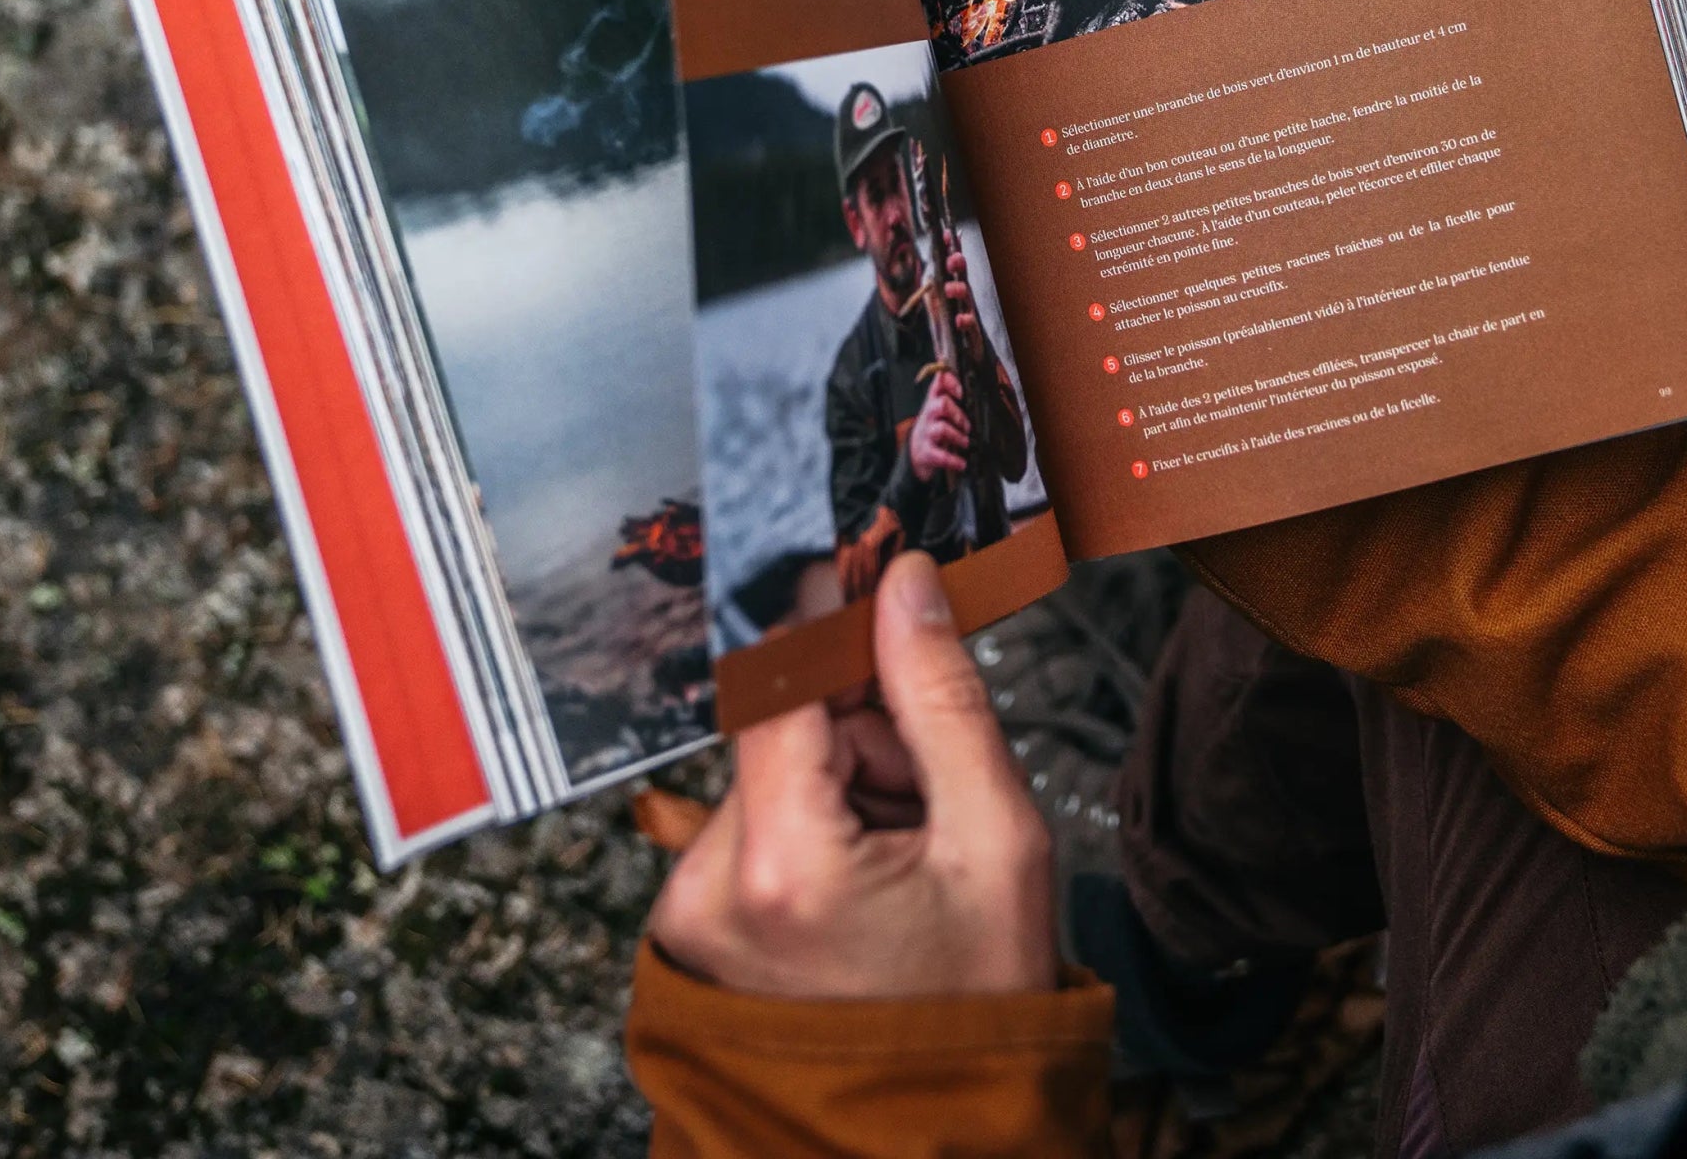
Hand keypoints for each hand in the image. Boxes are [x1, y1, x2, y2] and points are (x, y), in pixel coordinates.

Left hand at [648, 553, 1055, 997]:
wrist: (938, 1136)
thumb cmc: (979, 1006)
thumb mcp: (996, 838)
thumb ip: (942, 699)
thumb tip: (903, 586)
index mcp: (783, 866)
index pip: (777, 681)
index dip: (828, 622)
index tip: (873, 584)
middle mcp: (710, 887)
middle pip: (782, 725)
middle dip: (860, 732)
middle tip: (923, 797)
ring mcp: (691, 910)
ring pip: (772, 768)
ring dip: (840, 780)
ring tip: (899, 853)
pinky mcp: (691, 921)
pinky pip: (755, 820)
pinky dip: (813, 823)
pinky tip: (864, 877)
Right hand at [908, 369, 969, 485]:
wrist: (916, 454)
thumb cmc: (933, 428)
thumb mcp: (939, 409)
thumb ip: (949, 393)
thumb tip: (959, 369)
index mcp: (933, 402)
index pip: (939, 384)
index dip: (950, 383)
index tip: (961, 390)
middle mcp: (929, 415)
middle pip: (942, 405)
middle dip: (958, 413)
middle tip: (967, 425)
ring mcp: (927, 434)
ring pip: (942, 429)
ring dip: (957, 436)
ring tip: (965, 442)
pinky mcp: (927, 453)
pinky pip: (940, 456)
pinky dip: (953, 460)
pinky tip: (962, 463)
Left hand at [944, 241, 986, 364]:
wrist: (960, 355)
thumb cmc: (949, 321)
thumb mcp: (936, 295)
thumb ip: (936, 272)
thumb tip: (940, 244)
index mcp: (954, 287)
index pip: (953, 265)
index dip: (952, 249)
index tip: (947, 234)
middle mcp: (964, 299)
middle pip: (962, 276)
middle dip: (958, 266)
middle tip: (953, 258)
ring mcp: (969, 315)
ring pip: (967, 300)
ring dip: (960, 291)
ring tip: (950, 288)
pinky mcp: (971, 335)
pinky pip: (969, 327)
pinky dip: (965, 322)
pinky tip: (959, 319)